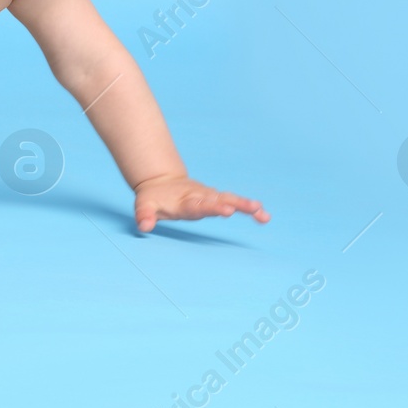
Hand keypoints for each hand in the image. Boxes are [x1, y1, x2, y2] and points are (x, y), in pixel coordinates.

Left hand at [134, 175, 269, 232]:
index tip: (225, 210)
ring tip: (263, 214)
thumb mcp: (144, 205)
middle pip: (219, 200)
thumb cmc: (153, 197)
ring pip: (230, 199)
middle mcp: (200, 197)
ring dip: (246, 206)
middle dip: (234, 204)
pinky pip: (234, 203)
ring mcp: (209, 196)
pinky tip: (264, 216)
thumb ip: (145, 215)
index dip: (211, 207)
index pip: (198, 205)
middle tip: (252, 208)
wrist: (160, 181)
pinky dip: (248, 209)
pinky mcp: (215, 198)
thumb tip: (143, 226)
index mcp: (184, 201)